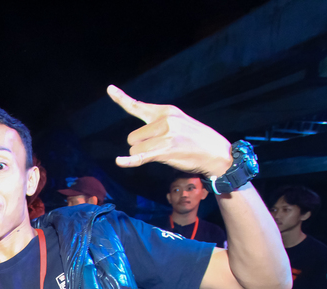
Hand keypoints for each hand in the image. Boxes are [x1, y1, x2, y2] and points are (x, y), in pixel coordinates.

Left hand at [107, 85, 232, 177]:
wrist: (217, 152)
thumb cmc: (197, 140)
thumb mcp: (179, 122)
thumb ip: (158, 123)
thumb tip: (136, 138)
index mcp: (166, 111)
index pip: (138, 105)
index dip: (121, 99)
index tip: (109, 89)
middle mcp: (164, 120)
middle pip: (132, 137)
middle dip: (140, 146)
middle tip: (159, 148)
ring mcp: (165, 135)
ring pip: (135, 149)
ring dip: (143, 156)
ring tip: (164, 154)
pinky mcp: (165, 150)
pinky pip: (140, 157)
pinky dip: (128, 161)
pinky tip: (119, 161)